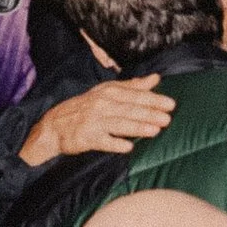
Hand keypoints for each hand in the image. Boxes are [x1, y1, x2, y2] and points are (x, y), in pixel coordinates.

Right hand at [19, 75, 174, 166]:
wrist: (56, 124)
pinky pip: (103, 141)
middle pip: (129, 109)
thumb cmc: (86, 107)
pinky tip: (128, 147)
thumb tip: (156, 78)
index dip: (153, 99)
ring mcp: (94, 121)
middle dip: (149, 113)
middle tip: (167, 118)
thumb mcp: (107, 92)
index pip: (134, 94)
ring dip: (137, 127)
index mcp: (108, 92)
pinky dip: (115, 144)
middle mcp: (101, 104)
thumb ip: (133, 86)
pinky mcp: (87, 137)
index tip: (170, 104)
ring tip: (155, 131)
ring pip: (119, 124)